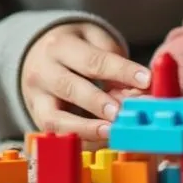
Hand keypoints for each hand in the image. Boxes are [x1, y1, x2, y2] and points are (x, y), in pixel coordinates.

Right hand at [20, 23, 150, 141]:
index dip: (121, 71)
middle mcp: (42, 70)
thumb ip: (116, 65)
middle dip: (97, 102)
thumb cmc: (76, 46)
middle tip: (122, 112)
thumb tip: (138, 92)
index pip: (93, 60)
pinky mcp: (37, 117)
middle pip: (70, 87)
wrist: (39, 52)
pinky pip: (55, 133)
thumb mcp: (96, 42)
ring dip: (84, 128)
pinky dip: (79, 138)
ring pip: (55, 118)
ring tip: (110, 132)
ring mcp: (36, 97)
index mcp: (60, 45)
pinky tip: (100, 139)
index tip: (146, 80)